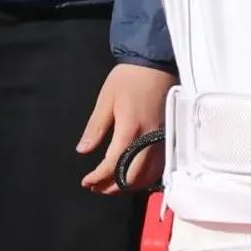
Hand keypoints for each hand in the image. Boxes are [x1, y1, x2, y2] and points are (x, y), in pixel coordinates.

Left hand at [76, 60, 172, 193]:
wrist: (156, 63)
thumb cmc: (128, 78)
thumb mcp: (106, 100)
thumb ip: (95, 128)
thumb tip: (82, 151)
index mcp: (130, 130)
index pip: (113, 165)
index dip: (98, 177)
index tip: (86, 182)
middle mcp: (148, 139)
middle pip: (133, 176)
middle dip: (113, 187)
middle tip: (97, 188)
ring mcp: (162, 140)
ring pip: (149, 175)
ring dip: (130, 185)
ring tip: (113, 184)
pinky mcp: (168, 137)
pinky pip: (159, 166)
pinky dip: (146, 176)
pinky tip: (135, 176)